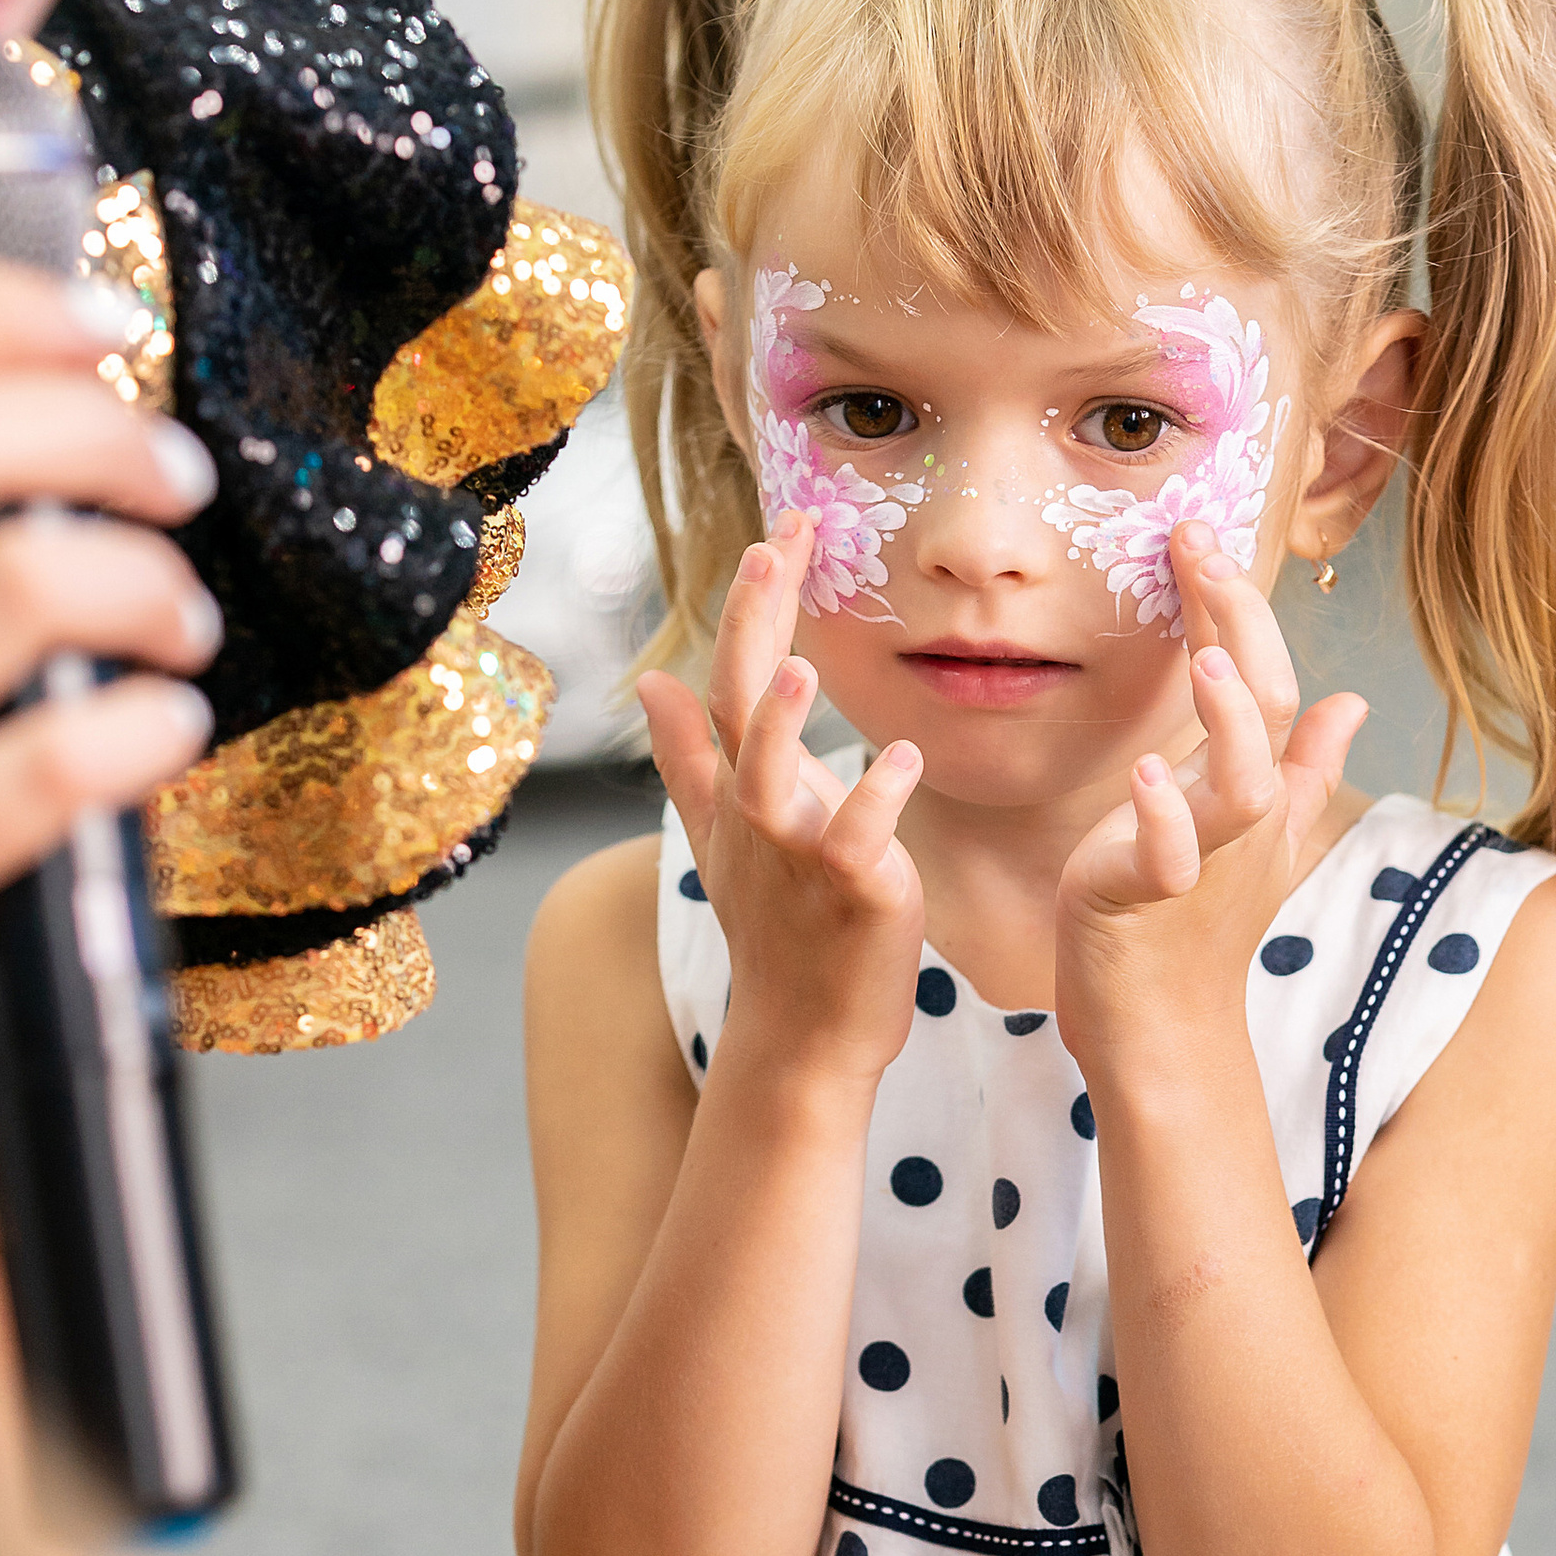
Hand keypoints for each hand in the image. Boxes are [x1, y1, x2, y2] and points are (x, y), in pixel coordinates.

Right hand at [637, 512, 926, 1094]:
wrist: (804, 1031)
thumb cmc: (776, 930)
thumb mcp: (722, 835)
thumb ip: (689, 756)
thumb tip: (653, 682)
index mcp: (740, 787)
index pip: (737, 672)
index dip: (756, 600)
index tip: (784, 525)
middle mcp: (757, 811)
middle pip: (745, 702)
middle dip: (758, 622)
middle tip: (777, 542)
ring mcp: (797, 854)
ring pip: (775, 778)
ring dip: (782, 722)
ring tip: (801, 665)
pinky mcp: (849, 893)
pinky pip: (856, 841)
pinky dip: (875, 801)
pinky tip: (901, 756)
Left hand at [1055, 562, 1364, 1086]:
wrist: (1163, 1026)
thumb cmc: (1195, 929)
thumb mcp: (1256, 833)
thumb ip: (1304, 765)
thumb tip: (1352, 702)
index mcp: (1261, 790)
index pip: (1269, 680)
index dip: (1244, 607)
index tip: (1204, 535)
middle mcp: (1244, 817)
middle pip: (1266, 709)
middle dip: (1241, 626)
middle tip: (1201, 550)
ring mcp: (1204, 858)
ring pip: (1243, 785)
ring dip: (1229, 723)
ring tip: (1207, 663)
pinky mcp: (1149, 897)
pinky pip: (1171, 855)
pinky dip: (1164, 816)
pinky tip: (1147, 772)